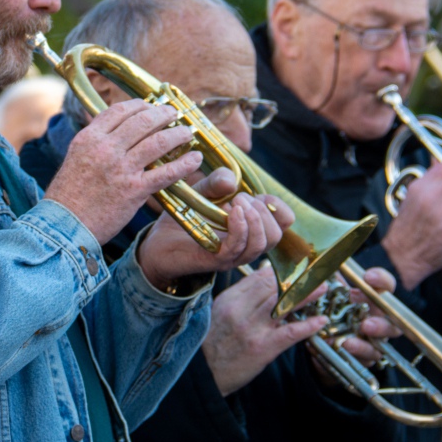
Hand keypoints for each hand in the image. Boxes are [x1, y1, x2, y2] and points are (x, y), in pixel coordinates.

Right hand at [45, 99, 202, 243]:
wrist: (64, 225)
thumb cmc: (68, 195)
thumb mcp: (75, 157)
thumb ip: (95, 142)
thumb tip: (113, 129)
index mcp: (89, 138)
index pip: (119, 111)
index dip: (140, 105)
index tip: (152, 106)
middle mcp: (105, 149)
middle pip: (142, 121)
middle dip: (163, 114)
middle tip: (174, 114)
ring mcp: (121, 169)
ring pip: (157, 142)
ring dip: (178, 134)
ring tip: (188, 132)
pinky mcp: (134, 190)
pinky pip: (165, 172)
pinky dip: (184, 164)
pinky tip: (194, 159)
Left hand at [136, 168, 292, 288]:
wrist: (157, 241)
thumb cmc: (184, 217)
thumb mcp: (202, 192)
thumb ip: (216, 181)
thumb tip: (231, 181)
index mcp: (251, 228)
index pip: (284, 223)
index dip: (279, 207)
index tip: (261, 195)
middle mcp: (246, 244)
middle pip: (276, 235)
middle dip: (264, 211)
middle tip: (241, 198)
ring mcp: (233, 255)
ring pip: (262, 243)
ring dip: (254, 218)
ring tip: (237, 202)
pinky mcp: (217, 260)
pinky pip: (239, 247)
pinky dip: (240, 227)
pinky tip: (232, 212)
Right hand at [203, 264, 327, 395]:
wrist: (204, 376)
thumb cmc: (212, 344)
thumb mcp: (219, 313)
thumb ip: (240, 296)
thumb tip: (263, 278)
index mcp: (229, 299)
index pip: (260, 277)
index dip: (282, 270)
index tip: (296, 267)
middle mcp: (240, 310)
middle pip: (274, 286)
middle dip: (297, 278)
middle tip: (315, 273)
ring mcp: (252, 328)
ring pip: (283, 304)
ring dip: (306, 295)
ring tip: (322, 288)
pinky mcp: (262, 348)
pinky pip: (289, 332)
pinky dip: (308, 326)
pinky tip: (320, 321)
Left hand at [333, 267, 401, 368]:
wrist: (326, 339)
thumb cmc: (334, 311)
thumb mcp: (331, 294)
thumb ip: (330, 280)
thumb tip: (320, 263)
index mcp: (372, 299)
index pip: (386, 286)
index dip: (381, 280)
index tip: (368, 276)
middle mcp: (379, 319)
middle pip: (393, 322)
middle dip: (381, 324)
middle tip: (366, 324)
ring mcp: (374, 340)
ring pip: (381, 345)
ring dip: (365, 345)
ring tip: (348, 343)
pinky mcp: (365, 358)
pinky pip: (364, 359)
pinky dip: (352, 355)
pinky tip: (339, 349)